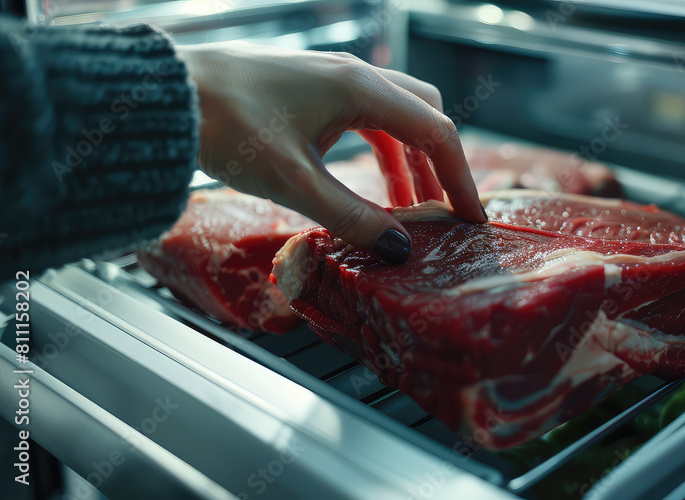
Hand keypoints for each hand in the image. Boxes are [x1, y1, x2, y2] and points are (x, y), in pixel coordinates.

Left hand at [175, 42, 485, 263]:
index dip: (461, 179)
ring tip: (414, 209)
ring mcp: (335, 79)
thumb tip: (400, 248)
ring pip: (397, 117)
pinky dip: (383, 152)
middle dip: (442, 165)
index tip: (473, 219)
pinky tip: (374, 185)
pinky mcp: (314, 89)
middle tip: (447, 212)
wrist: (168, 94)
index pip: (436, 132)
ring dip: (412, 161)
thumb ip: (352, 217)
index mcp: (361, 89)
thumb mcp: (294, 182)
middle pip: (425, 115)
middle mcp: (356, 76)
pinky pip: (368, 118)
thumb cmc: (228, 127)